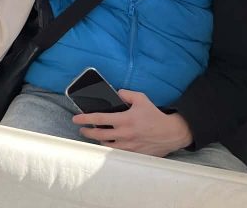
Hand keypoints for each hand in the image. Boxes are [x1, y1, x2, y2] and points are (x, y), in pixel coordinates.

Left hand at [73, 89, 192, 156]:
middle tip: (82, 129)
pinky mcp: (134, 154)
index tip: (76, 118)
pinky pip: (117, 152)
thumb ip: (126, 94)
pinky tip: (109, 143)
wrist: (171, 133)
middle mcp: (125, 134)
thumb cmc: (155, 116)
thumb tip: (116, 93)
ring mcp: (129, 146)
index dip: (85, 118)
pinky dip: (111, 147)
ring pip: (107, 145)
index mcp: (125, 119)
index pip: (99, 118)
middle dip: (87, 132)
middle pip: (99, 135)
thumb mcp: (141, 99)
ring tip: (95, 135)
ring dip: (98, 140)